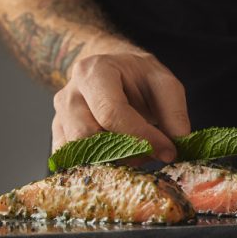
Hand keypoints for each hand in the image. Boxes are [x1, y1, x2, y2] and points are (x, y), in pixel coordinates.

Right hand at [51, 50, 190, 162]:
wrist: (110, 70)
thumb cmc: (136, 77)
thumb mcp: (162, 82)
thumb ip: (174, 110)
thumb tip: (178, 143)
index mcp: (94, 72)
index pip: (111, 113)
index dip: (140, 137)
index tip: (167, 151)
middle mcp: (70, 94)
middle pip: (88, 136)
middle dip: (123, 152)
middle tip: (150, 154)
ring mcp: (60, 116)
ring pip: (77, 152)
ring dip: (110, 161)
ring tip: (135, 154)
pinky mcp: (58, 134)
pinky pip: (70, 160)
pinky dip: (94, 167)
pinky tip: (116, 159)